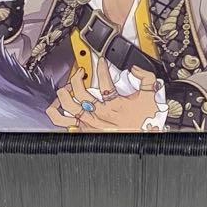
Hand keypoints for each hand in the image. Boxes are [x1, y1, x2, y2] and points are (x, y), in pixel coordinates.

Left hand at [45, 64, 161, 131]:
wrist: (140, 144)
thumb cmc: (143, 124)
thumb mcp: (151, 99)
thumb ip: (147, 79)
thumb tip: (135, 69)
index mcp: (114, 105)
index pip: (103, 80)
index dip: (101, 67)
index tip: (101, 63)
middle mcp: (98, 114)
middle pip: (79, 90)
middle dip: (78, 76)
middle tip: (82, 72)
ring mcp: (88, 123)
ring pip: (66, 105)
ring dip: (64, 93)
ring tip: (67, 87)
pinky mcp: (81, 131)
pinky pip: (61, 122)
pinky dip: (55, 113)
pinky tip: (57, 106)